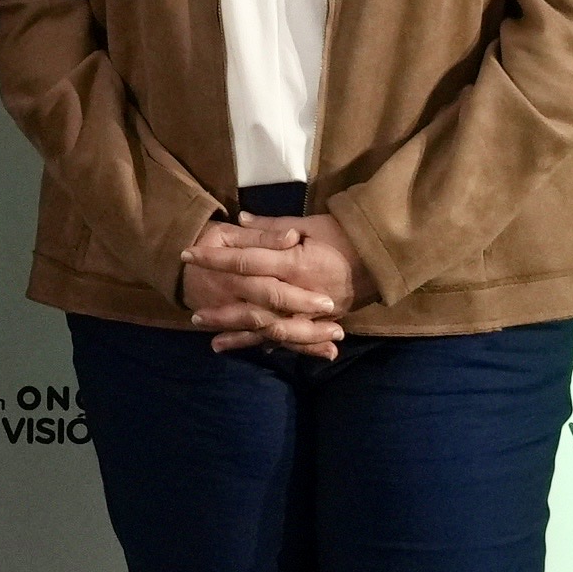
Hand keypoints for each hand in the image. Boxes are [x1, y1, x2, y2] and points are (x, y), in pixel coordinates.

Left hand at [179, 208, 364, 356]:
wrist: (383, 258)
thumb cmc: (345, 235)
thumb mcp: (311, 224)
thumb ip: (273, 228)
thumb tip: (239, 221)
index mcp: (294, 263)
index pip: (246, 261)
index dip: (216, 259)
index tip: (188, 256)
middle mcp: (299, 292)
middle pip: (253, 304)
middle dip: (223, 311)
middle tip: (194, 314)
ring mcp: (310, 312)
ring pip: (269, 329)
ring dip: (241, 335)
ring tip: (213, 342)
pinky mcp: (318, 321)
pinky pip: (290, 338)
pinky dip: (269, 345)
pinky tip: (250, 351)